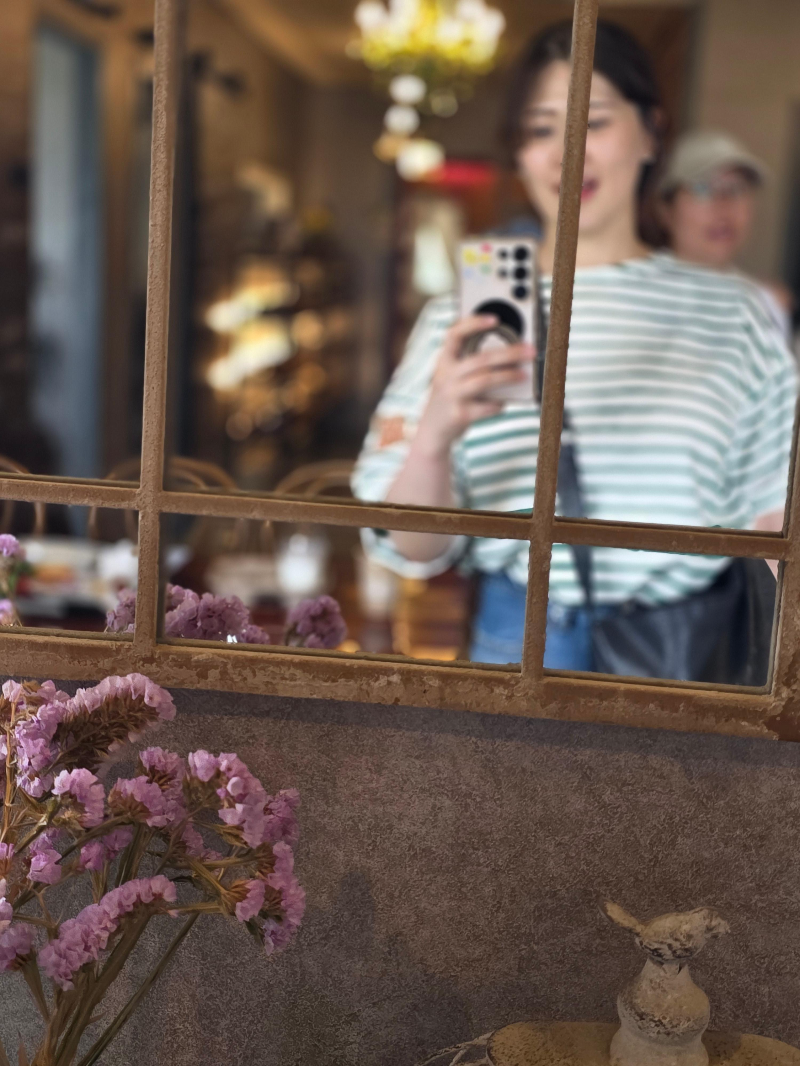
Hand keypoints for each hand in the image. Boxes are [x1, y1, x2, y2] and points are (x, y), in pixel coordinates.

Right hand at [414, 315, 534, 455]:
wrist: (432, 431)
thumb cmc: (451, 397)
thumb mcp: (452, 376)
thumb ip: (472, 364)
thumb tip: (511, 356)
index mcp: (444, 361)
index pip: (454, 334)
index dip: (473, 323)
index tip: (495, 319)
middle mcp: (445, 376)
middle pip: (480, 359)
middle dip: (509, 353)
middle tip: (530, 350)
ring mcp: (451, 396)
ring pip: (485, 380)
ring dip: (508, 376)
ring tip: (524, 375)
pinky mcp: (460, 415)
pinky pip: (486, 406)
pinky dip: (499, 403)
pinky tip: (504, 402)